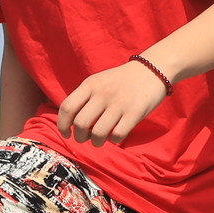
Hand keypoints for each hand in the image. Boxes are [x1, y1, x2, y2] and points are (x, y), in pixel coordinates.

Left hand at [55, 60, 169, 145]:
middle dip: (79, 137)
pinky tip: (115, 135)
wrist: (151, 70)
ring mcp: (119, 103)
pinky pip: (117, 136)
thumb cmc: (120, 81)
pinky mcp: (135, 113)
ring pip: (98, 133)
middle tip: (84, 138)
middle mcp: (103, 93)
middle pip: (80, 124)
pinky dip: (113, 140)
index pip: (67, 107)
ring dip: (96, 142)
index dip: (62, 125)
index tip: (66, 133)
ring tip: (99, 140)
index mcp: (90, 84)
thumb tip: (71, 124)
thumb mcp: (98, 82)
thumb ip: (84, 98)